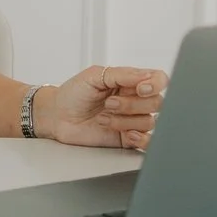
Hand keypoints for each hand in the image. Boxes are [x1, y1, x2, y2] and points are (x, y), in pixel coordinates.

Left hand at [42, 64, 168, 150]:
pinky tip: (126, 134)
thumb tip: (146, 76)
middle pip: (157, 102)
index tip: (140, 89)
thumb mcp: (94, 76)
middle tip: (108, 104)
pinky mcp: (127, 138)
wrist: (57, 116)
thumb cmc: (73, 94)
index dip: (155, 84)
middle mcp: (135, 100)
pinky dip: (141, 139)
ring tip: (103, 118)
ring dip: (125, 121)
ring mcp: (132, 119)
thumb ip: (122, 74)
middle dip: (132, 104)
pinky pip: (147, 141)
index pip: (159, 80)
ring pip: (149, 122)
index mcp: (130, 81)